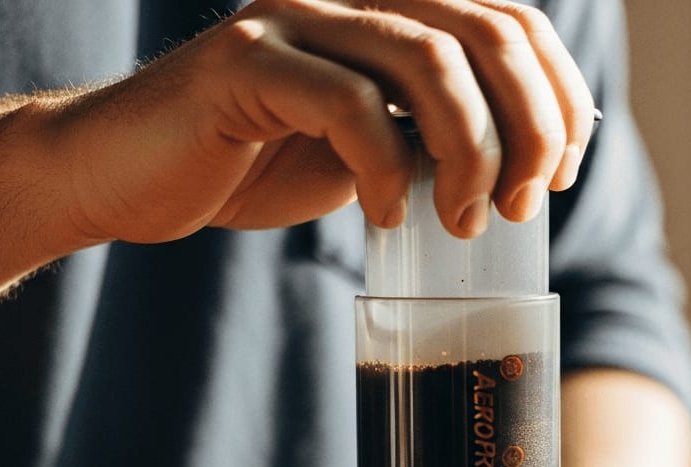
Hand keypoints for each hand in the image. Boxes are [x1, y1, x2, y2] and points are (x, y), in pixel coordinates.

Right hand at [56, 0, 595, 243]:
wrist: (130, 178)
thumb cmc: (253, 166)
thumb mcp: (370, 151)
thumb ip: (433, 140)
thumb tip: (525, 168)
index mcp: (390, 9)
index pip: (511, 21)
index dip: (559, 94)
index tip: (560, 173)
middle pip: (486, 33)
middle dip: (530, 128)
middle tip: (524, 204)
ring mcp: (296, 18)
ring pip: (428, 60)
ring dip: (470, 152)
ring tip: (463, 221)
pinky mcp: (246, 62)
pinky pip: (349, 105)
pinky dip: (385, 171)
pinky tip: (384, 218)